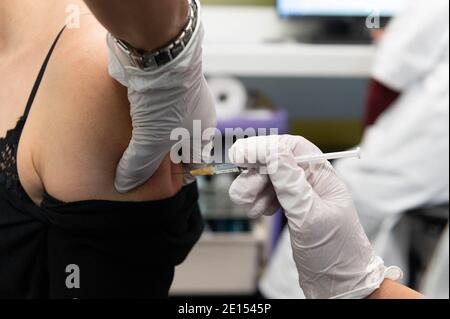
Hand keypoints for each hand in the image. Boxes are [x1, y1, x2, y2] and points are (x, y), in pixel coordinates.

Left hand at [107, 21, 215, 192]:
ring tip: (129, 145)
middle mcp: (193, 115)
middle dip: (159, 157)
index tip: (158, 183)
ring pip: (162, 125)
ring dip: (147, 135)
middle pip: (177, 144)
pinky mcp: (160, 84)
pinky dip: (139, 116)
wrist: (159, 52)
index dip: (178, 176)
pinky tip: (124, 122)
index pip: (195, 163)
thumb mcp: (152, 141)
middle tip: (140, 166)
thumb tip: (124, 183)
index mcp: (203, 131)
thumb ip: (138, 165)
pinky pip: (150, 107)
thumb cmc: (167, 100)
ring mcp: (178, 97)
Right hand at [229, 135, 401, 298]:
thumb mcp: (311, 216)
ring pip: (266, 178)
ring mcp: (297, 195)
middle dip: (255, 173)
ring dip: (252, 189)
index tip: (242, 154)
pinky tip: (259, 212)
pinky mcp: (288, 209)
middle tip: (245, 191)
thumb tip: (273, 151)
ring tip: (253, 207)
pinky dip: (256, 200)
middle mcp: (309, 182)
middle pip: (274, 161)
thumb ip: (291, 183)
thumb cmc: (335, 252)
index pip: (292, 147)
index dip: (266, 146)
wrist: (338, 285)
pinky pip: (265, 194)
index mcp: (322, 176)